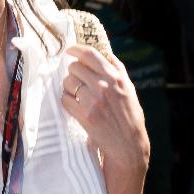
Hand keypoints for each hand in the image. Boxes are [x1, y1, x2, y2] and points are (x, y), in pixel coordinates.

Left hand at [61, 45, 149, 169]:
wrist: (127, 143)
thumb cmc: (129, 116)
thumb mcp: (129, 89)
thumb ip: (118, 71)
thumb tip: (107, 54)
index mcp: (115, 77)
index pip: (90, 55)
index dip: (76, 50)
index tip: (69, 50)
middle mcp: (104, 86)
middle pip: (75, 68)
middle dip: (73, 73)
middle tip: (78, 81)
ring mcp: (93, 101)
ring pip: (68, 83)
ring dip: (69, 87)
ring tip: (78, 95)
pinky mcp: (84, 115)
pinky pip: (65, 99)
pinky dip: (68, 102)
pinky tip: (76, 107)